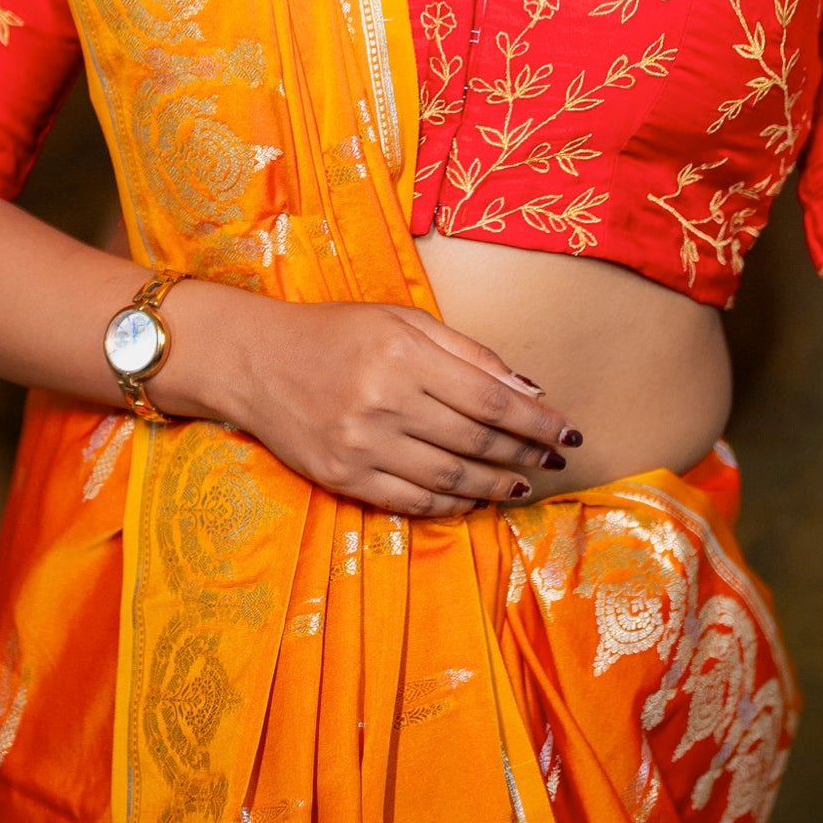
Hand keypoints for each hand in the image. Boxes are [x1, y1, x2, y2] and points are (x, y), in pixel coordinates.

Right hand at [157, 286, 581, 517]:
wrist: (253, 360)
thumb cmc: (335, 332)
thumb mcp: (402, 320)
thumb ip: (468, 353)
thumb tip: (529, 389)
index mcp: (402, 354)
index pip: (490, 399)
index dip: (537, 421)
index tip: (569, 430)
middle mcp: (383, 401)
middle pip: (476, 439)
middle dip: (525, 452)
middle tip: (554, 458)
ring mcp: (361, 445)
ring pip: (450, 476)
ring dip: (496, 483)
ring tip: (522, 481)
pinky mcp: (343, 477)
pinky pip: (412, 500)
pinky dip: (452, 502)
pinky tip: (474, 496)